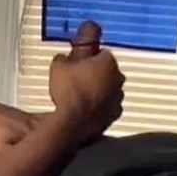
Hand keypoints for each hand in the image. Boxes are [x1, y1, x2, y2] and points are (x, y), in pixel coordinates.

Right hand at [48, 21, 124, 139]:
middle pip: (109, 71)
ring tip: (82, 94)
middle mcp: (118, 78)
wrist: (72, 122)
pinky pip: (109, 105)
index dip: (91, 56)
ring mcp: (118, 97)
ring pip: (111, 88)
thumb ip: (63, 58)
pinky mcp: (115, 114)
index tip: (82, 60)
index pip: (103, 53)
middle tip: (80, 76)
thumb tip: (62, 59)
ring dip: (100, 89)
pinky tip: (87, 107)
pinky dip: (101, 105)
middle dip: (97, 73)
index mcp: (108, 62)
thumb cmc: (69, 92)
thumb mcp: (58, 67)